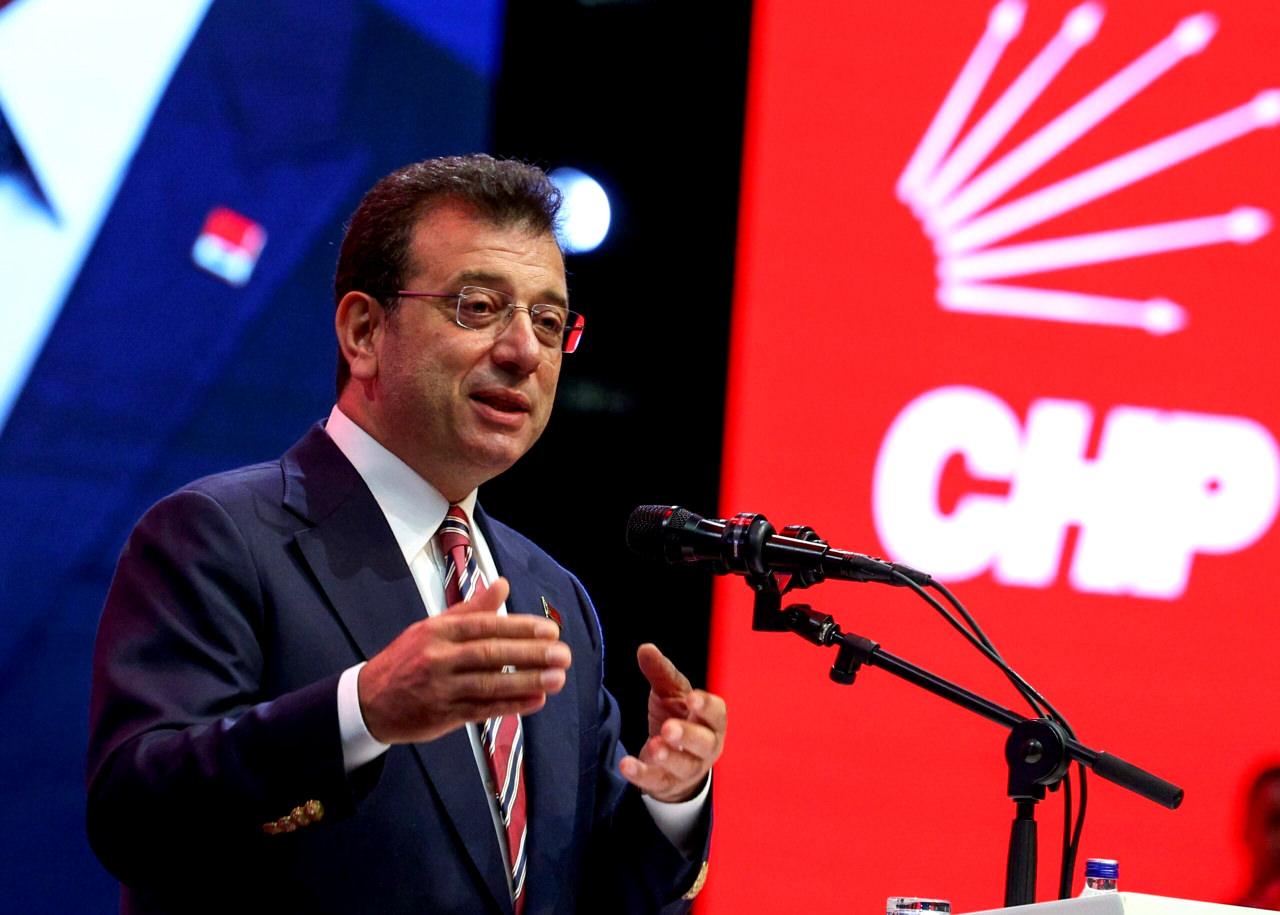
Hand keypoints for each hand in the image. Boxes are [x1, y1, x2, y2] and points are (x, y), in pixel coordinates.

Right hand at [357, 577, 571, 743]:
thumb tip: (502, 585)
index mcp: (438, 631)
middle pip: (491, 654)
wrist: (368, 700)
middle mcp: (439, 658)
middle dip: (531, 654)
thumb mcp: (432, 627)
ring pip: (490, 684)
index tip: (550, 630)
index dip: (520, 627)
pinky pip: (482, 709)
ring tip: (557, 679)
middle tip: (562, 654)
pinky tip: (536, 701)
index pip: (485, 626)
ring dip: (527, 682)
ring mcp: (441, 688)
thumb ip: (471, 608)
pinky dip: (511, 706)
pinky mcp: (443, 715)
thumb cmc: (406, 658)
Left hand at [619, 643, 726, 802]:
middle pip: (703, 743)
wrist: (673, 761)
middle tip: (669, 728)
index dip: (706, 706)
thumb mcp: (671, 694)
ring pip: (683, 766)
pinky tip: (626, 765)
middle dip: (687, 735)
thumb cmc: (678, 719)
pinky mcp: (666, 784)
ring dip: (668, 757)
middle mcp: (705, 747)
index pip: (717, 714)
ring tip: (653, 746)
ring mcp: (687, 769)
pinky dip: (641, 774)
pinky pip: (655, 781)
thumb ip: (661, 672)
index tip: (692, 698)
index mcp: (710, 722)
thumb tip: (645, 648)